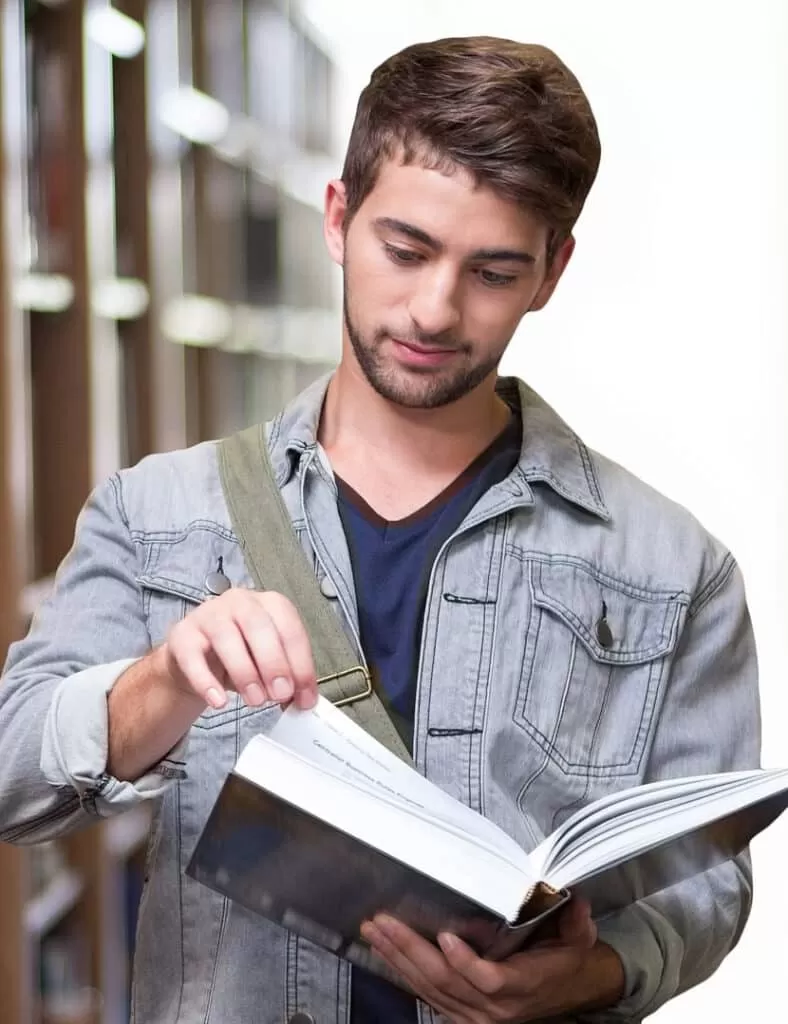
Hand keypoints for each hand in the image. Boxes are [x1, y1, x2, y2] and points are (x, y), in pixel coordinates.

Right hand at [157, 589, 317, 711]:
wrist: (196, 659)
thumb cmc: (241, 655)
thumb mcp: (268, 665)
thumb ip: (287, 678)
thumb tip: (304, 701)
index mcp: (270, 604)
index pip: (290, 629)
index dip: (300, 664)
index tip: (305, 697)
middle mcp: (240, 601)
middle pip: (258, 626)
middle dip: (274, 663)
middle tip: (280, 694)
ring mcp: (209, 614)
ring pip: (227, 637)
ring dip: (245, 672)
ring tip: (255, 701)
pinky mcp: (182, 634)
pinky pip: (192, 656)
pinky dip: (206, 681)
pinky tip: (219, 702)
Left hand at [361, 898, 624, 1022]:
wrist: (567, 991)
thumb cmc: (565, 959)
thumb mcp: (578, 939)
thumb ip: (576, 921)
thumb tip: (575, 900)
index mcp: (523, 985)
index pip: (489, 979)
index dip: (465, 962)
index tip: (445, 936)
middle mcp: (495, 1007)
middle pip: (446, 982)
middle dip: (410, 950)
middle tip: (383, 922)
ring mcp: (475, 1015)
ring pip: (430, 989)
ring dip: (398, 959)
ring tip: (374, 931)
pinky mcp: (462, 1015)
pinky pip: (427, 996)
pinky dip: (404, 973)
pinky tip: (384, 952)